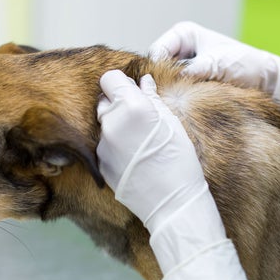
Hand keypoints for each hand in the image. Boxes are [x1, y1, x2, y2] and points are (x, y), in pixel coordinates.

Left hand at [97, 70, 247, 279]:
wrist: (172, 201)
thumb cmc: (179, 159)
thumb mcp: (171, 122)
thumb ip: (152, 98)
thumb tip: (143, 81)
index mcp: (132, 106)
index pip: (109, 78)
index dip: (121, 83)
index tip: (131, 91)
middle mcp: (112, 122)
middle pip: (104, 100)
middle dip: (117, 103)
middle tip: (138, 117)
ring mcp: (102, 144)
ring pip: (103, 123)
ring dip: (115, 124)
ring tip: (138, 141)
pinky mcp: (100, 162)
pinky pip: (103, 144)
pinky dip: (114, 145)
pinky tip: (133, 157)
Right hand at [150, 21, 279, 133]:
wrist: (267, 79)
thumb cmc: (247, 63)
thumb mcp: (220, 63)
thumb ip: (196, 69)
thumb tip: (175, 80)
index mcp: (183, 34)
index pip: (157, 51)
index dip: (156, 69)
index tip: (165, 86)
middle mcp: (180, 49)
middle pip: (157, 68)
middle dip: (163, 82)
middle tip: (172, 98)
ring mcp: (183, 67)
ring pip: (164, 82)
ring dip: (172, 93)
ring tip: (182, 103)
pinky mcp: (189, 83)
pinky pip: (175, 92)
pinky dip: (180, 100)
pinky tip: (187, 107)